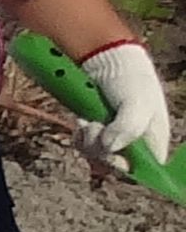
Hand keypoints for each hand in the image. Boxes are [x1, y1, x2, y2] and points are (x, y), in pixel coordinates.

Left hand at [76, 43, 168, 178]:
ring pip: (96, 156)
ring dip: (88, 141)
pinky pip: (83, 145)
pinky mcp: (95, 130)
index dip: (127, 170)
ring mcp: (113, 136)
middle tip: (95, 128)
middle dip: (101, 151)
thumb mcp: (136, 103)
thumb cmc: (130, 80)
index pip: (144, 171)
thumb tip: (110, 149)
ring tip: (88, 121)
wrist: (106, 60)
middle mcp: (134, 142)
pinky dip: (79, 136)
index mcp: (153, 140)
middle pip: (115, 166)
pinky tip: (80, 121)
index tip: (113, 156)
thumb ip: (128, 128)